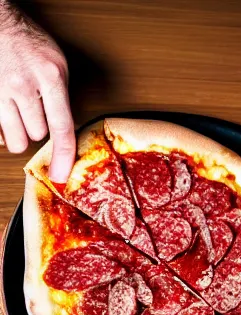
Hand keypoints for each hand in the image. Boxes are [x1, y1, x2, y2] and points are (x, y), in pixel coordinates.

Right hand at [0, 4, 74, 180]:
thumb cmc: (27, 42)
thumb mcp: (56, 65)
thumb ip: (61, 98)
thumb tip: (65, 135)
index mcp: (50, 76)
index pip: (61, 128)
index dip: (63, 158)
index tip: (62, 178)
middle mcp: (23, 83)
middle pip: (37, 135)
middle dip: (37, 129)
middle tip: (33, 109)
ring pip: (15, 138)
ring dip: (19, 132)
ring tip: (18, 112)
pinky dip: (1, 131)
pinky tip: (4, 116)